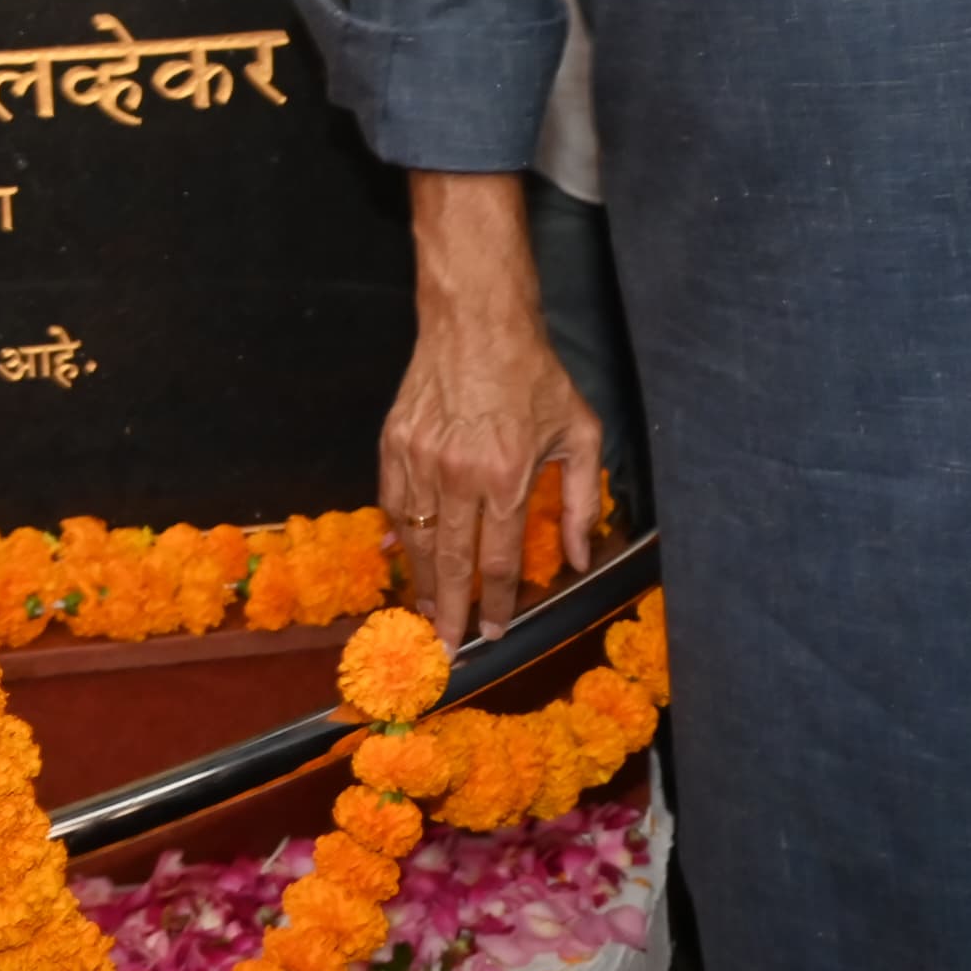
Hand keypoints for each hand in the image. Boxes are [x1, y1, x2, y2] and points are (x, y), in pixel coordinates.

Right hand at [380, 170, 598, 639]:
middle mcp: (459, 476)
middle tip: (446, 648)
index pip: (500, 561)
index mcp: (506, 478)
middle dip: (450, 611)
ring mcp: (420, 460)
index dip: (498, 603)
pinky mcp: (394, 443)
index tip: (495, 630)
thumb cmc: (534, 376)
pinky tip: (401, 558)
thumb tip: (579, 558)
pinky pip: (391, 503)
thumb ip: (579, 502)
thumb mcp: (579, 434)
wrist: (477, 322)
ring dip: (420, 581)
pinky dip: (396, 535)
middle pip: (450, 562)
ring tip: (426, 613)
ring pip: (415, 539)